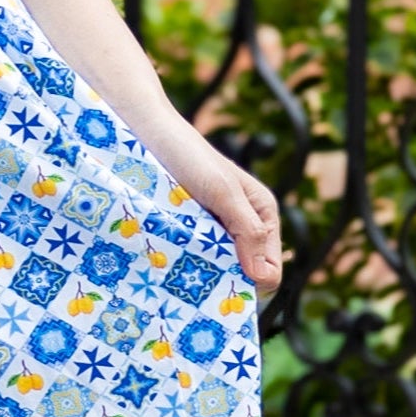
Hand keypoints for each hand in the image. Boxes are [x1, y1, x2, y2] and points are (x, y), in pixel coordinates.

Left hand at [155, 116, 284, 295]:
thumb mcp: (223, 192)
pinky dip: (182, 261)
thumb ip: (247, 230)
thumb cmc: (188, 155)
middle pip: (241, 274)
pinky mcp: (188, 231)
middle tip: (193, 274)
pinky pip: (192, 258)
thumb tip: (264, 278)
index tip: (219, 285)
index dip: (250, 283)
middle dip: (222, 279)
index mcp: (262, 216)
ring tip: (177, 263)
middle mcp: (242, 226)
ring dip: (199, 271)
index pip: (269, 271)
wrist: (147, 131)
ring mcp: (214, 231)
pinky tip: (167, 257)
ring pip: (215, 269)